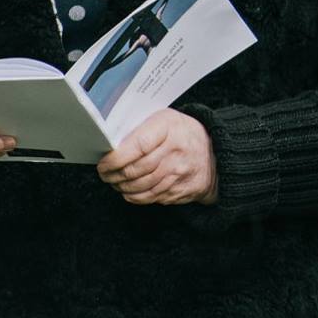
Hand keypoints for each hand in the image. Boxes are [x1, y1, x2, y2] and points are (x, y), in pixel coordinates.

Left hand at [98, 109, 217, 205]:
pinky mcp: (181, 190)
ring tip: (115, 182)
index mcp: (169, 127)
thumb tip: (110, 144)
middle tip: (105, 174)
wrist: (215, 153)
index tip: (103, 163)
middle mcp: (176, 151)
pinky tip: (128, 191)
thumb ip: (141, 128)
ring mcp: (179, 173)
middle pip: (136, 169)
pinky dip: (135, 197)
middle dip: (114, 175)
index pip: (137, 145)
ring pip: (141, 186)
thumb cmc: (181, 133)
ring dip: (122, 187)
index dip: (116, 158)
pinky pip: (150, 197)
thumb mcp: (165, 120)